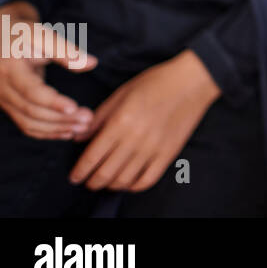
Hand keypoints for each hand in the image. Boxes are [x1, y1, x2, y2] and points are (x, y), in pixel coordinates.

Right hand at [0, 0, 96, 138]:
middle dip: (61, 119)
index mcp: (9, 69)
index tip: (75, 108)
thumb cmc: (21, 32)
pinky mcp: (8, 105)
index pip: (31, 92)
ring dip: (56, 129)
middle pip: (32, 111)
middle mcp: (2, 88)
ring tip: (83, 127)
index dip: (53, 103)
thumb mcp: (41, 34)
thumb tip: (92, 63)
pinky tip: (67, 131)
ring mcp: (3, 99)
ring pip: (28, 122)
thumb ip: (65, 50)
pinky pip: (25, 124)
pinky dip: (46, 132)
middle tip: (88, 119)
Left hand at [69, 50, 219, 192]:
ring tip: (105, 182)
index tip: (74, 177)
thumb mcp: (121, 93)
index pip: (92, 156)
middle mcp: (135, 139)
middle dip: (91, 182)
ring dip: (110, 185)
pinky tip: (128, 182)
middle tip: (86, 182)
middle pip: (105, 173)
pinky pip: (147, 180)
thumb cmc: (155, 82)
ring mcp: (154, 148)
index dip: (79, 171)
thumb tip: (79, 138)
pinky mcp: (169, 153)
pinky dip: (133, 186)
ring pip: (124, 180)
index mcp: (120, 122)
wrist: (192, 81)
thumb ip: (98, 117)